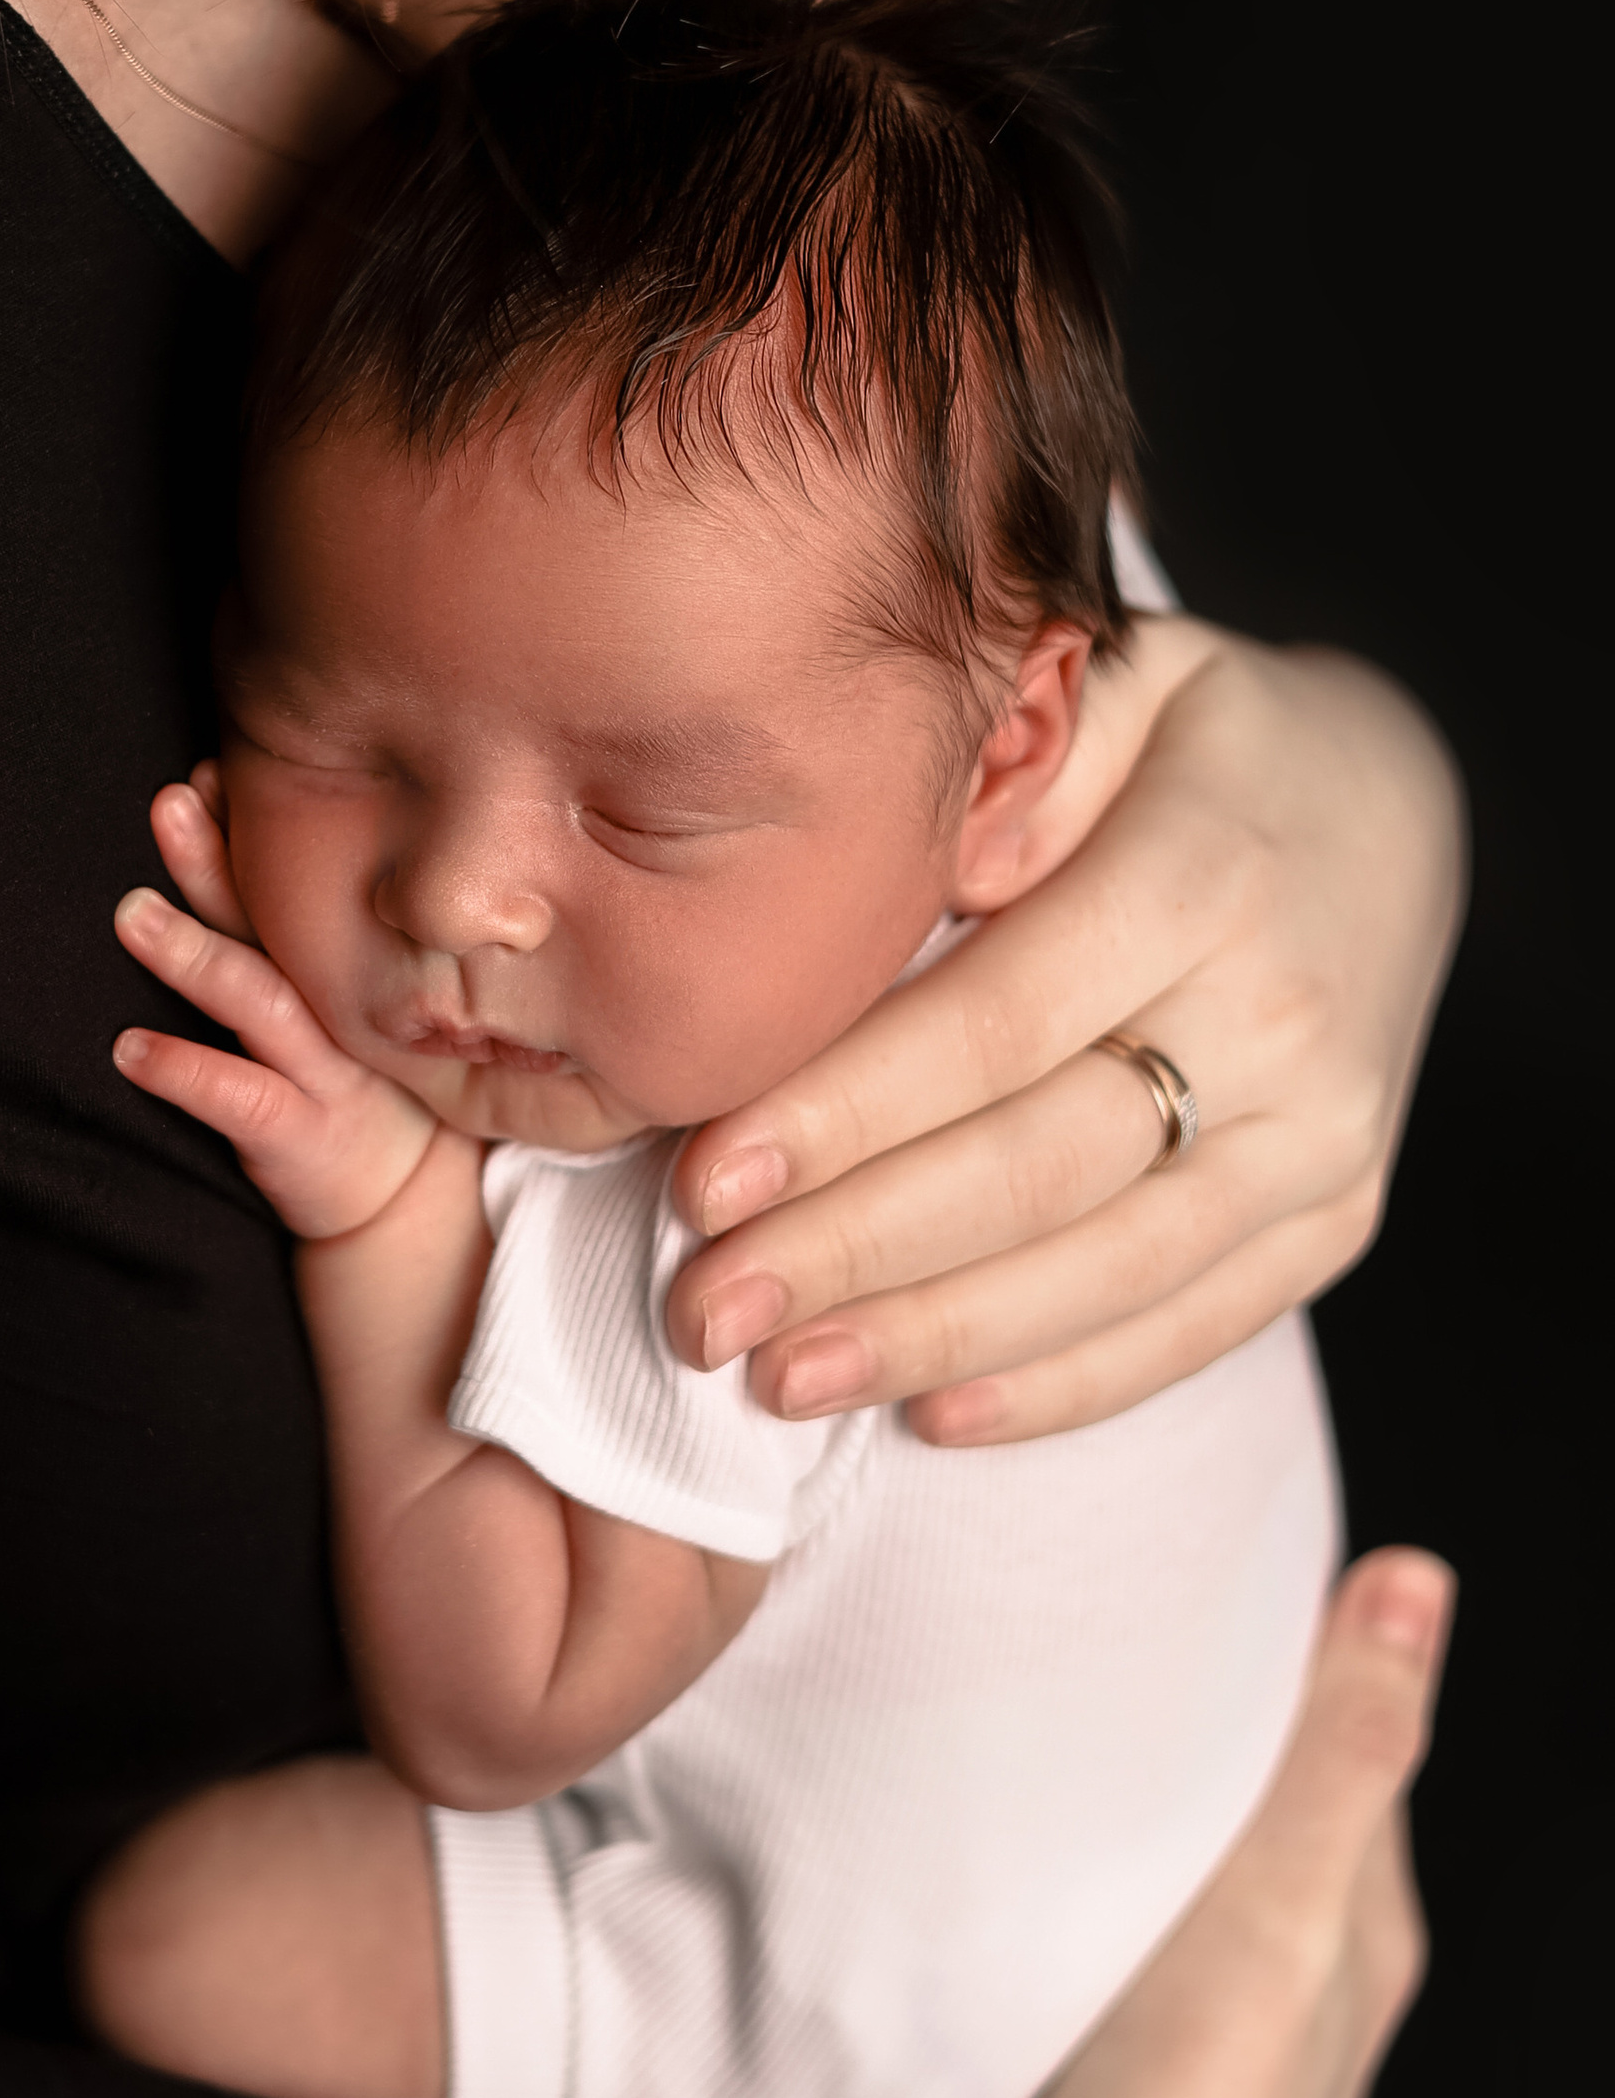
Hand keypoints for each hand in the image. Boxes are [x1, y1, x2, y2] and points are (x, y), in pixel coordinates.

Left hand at [113, 776, 437, 1236]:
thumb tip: (236, 851)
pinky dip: (183, 1070)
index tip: (207, 771)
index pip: (291, 887)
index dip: (248, 829)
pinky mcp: (300, 1134)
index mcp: (339, 969)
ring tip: (131, 914)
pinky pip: (239, 1097)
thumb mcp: (345, 1005)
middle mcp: (334, 1006)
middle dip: (217, 861)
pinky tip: (129, 1049)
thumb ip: (292, 943)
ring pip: (257, 1000)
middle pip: (271, 923)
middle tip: (169, 803)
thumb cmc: (358, 1084)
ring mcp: (321, 1069)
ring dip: (192, 952)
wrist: (407, 1203)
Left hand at [665, 618, 1465, 1440]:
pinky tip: (930, 1415)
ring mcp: (1325, 1137)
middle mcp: (1281, 1023)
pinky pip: (1195, 1327)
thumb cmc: (1198, 741)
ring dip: (933, 1338)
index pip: (999, 1023)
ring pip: (1112, 1273)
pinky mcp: (1340, 1216)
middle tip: (704, 1309)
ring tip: (779, 1379)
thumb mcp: (1120, 682)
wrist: (1392, 814)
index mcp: (1205, 877)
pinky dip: (1060, 1384)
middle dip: (855, 1252)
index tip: (705, 1178)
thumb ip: (1017, 758)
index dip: (848, 1112)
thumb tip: (929, 864)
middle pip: (1041, 1168)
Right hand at [1005, 1546, 1449, 2097]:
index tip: (1223, 1553)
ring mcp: (1227, 2049)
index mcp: (1370, 1935)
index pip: (1357, 1743)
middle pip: (1283, 1810)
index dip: (1304, 1648)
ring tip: (1087, 1723)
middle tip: (1138, 1620)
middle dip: (1231, 1721)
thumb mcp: (1281, 1902)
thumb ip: (1344, 1746)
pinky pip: (1147, 1945)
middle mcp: (1316, 1994)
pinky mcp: (1142, 2083)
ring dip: (1166, 1804)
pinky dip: (1118, 1882)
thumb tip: (1424, 1576)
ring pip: (1211, 1880)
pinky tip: (1055, 1867)